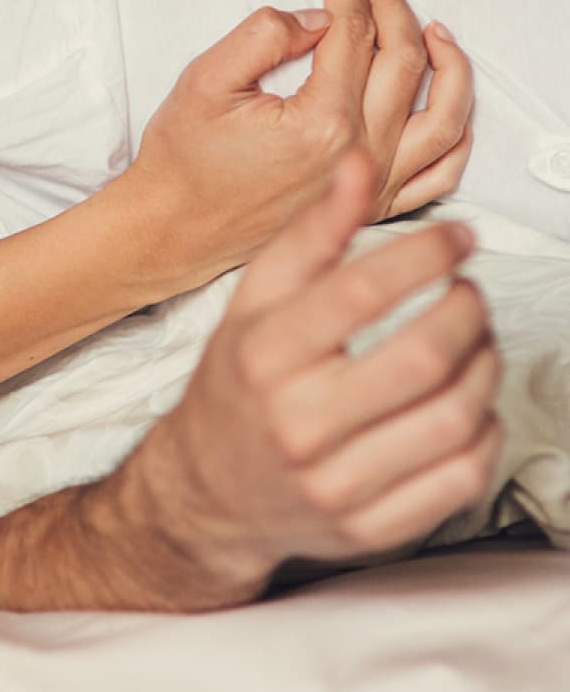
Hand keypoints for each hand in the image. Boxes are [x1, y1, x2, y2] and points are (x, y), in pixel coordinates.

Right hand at [126, 0, 470, 288]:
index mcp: (321, 121)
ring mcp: (375, 184)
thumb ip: (263, 36)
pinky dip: (458, 133)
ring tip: (431, 28)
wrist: (173, 228)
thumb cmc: (183, 158)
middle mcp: (361, 154)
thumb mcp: (204, 81)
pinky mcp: (374, 206)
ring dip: (447, 62)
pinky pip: (443, 172)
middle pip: (403, 59)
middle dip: (388, 4)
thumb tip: (318, 17)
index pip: (354, 31)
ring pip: (444, 113)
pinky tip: (448, 102)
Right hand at [128, 151, 501, 601]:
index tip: (458, 238)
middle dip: (468, 312)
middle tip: (469, 292)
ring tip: (473, 343)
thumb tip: (357, 164)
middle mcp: (296, 422)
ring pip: (455, 417)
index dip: (425, 254)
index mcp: (262, 357)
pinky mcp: (371, 527)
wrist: (206, 492)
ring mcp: (337, 483)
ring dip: (485, 367)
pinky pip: (461, 476)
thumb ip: (310, 234)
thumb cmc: (238, 387)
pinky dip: (482, 432)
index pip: (360, 291)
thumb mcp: (254, 302)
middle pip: (423, 357)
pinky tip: (465, 404)